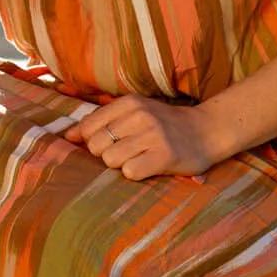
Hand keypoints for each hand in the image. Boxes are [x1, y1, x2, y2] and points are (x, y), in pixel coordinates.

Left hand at [61, 95, 221, 180]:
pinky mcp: (164, 156)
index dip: (93, 141)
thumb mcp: (135, 113)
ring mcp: (153, 135)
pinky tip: (149, 166)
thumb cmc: (165, 125)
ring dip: (122, 165)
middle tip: (129, 153)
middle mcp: (140, 115)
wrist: (208, 131)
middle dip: (107, 155)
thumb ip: (102, 122)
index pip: (89, 126)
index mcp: (130, 102)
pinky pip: (130, 172)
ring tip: (140, 158)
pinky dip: (136, 174)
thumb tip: (68, 136)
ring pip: (111, 160)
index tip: (110, 144)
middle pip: (96, 146)